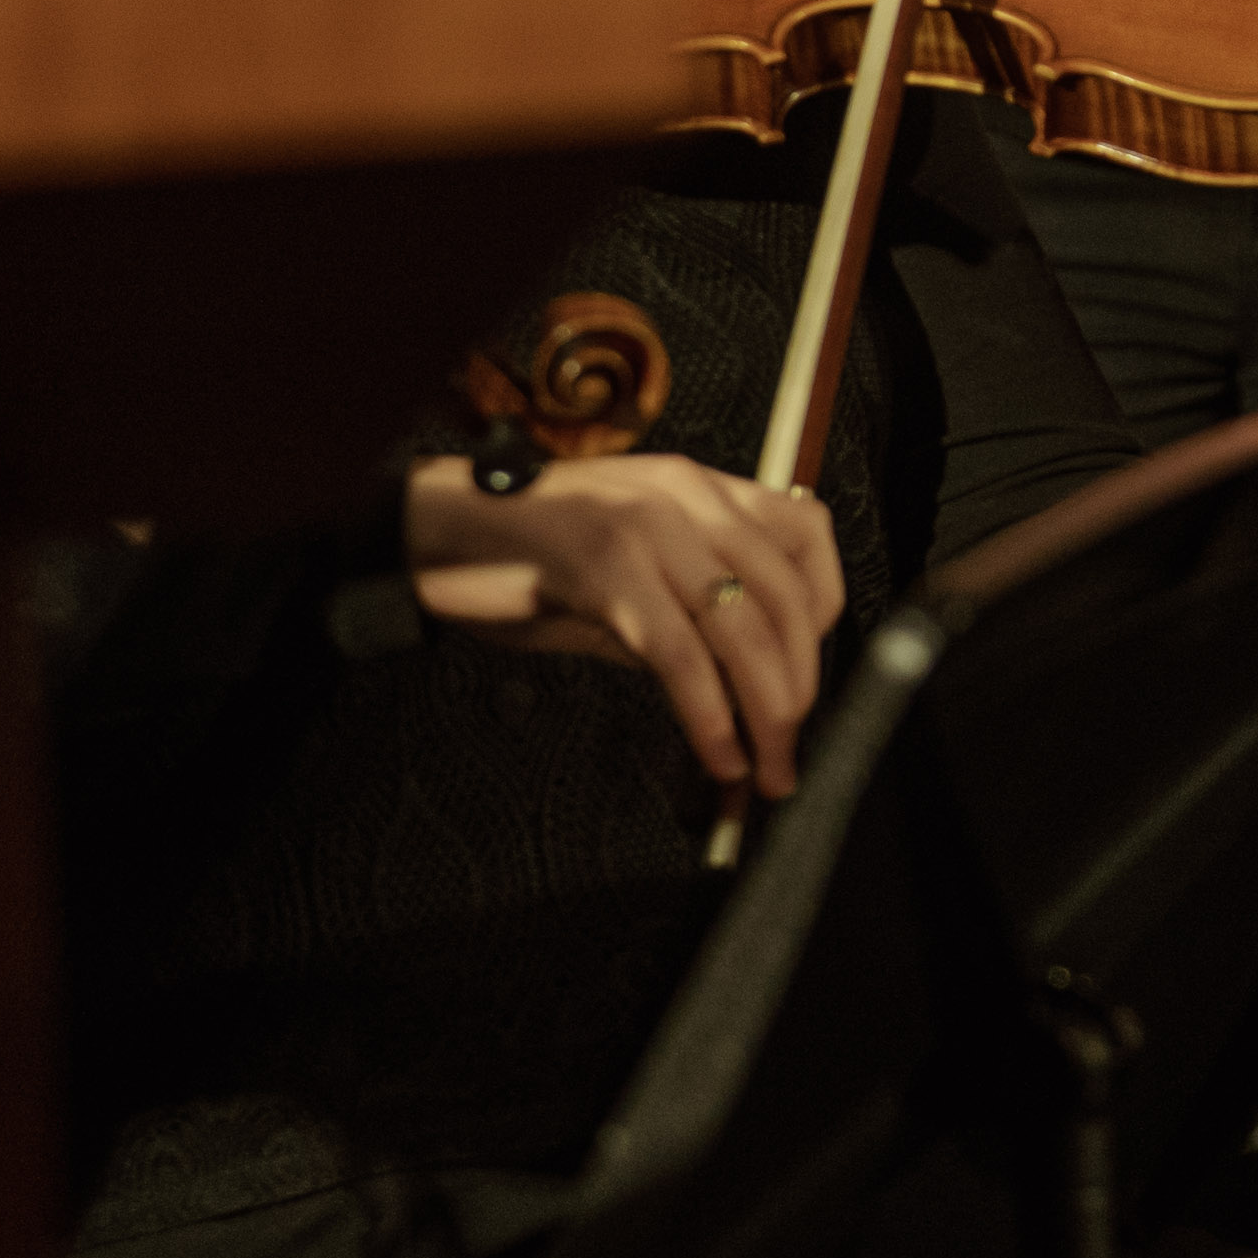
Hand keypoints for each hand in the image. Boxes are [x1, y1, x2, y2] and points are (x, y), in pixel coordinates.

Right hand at [403, 449, 849, 799]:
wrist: (434, 532)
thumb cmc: (530, 559)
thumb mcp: (631, 572)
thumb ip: (690, 612)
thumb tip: (751, 685)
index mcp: (702, 487)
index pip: (807, 539)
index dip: (823, 621)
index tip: (809, 683)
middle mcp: (686, 495)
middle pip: (783, 598)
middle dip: (799, 688)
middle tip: (791, 754)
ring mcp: (646, 526)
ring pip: (741, 629)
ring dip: (765, 712)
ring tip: (763, 769)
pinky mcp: (605, 567)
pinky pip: (679, 652)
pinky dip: (709, 712)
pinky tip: (717, 752)